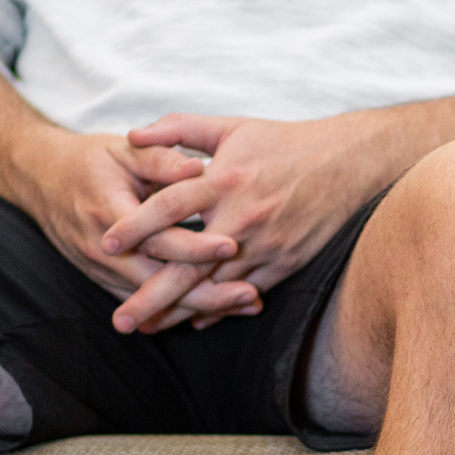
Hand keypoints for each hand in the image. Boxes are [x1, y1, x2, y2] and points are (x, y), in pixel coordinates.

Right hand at [3, 128, 254, 317]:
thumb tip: (198, 168)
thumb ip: (161, 158)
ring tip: (244, 305)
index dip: (195, 245)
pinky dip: (176, 310)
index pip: (158, 238)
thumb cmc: (89, 160)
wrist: (40, 179)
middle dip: (206, 294)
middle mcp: (102, 249)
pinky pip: (142, 301)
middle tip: (250, 297)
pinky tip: (212, 311)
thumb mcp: (124, 150)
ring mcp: (100, 270)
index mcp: (109, 212)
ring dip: (199, 307)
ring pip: (153, 300)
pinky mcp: (102, 280)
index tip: (232, 245)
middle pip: (159, 283)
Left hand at [101, 112, 397, 333]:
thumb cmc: (284, 142)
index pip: (171, 206)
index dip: (137, 225)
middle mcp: (243, 218)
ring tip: (149, 327)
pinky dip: (219, 308)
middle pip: (188, 264)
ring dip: (181, 310)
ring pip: (215, 287)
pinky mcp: (285, 263)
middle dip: (151, 296)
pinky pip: (246, 292)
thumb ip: (178, 130)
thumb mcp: (230, 126)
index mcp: (225, 180)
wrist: (347, 164)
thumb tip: (133, 135)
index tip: (107, 243)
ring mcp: (265, 245)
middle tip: (120, 321)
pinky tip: (195, 321)